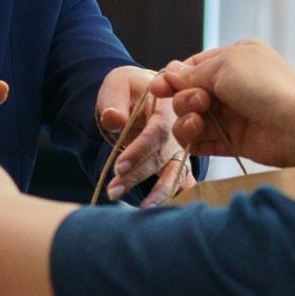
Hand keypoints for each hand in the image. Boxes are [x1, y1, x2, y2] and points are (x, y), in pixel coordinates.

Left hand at [94, 65, 185, 200]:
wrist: (143, 92)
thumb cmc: (128, 88)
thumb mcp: (117, 84)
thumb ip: (114, 100)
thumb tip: (113, 119)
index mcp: (168, 106)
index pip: (155, 132)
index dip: (139, 151)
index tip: (120, 167)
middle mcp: (180, 129)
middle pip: (161, 157)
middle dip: (138, 176)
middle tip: (113, 191)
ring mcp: (181, 147)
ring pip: (175, 172)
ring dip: (159, 193)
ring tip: (143, 209)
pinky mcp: (177, 161)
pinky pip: (181, 180)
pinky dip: (176, 195)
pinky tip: (167, 212)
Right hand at [153, 41, 294, 167]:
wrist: (294, 124)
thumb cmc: (261, 86)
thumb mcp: (223, 66)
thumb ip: (192, 73)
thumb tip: (169, 74)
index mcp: (236, 57)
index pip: (195, 66)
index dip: (174, 78)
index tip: (158, 89)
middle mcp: (235, 83)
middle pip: (191, 93)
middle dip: (186, 99)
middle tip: (199, 103)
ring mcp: (235, 113)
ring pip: (194, 118)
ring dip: (188, 121)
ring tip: (197, 123)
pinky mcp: (236, 140)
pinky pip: (206, 141)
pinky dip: (195, 141)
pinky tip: (194, 140)